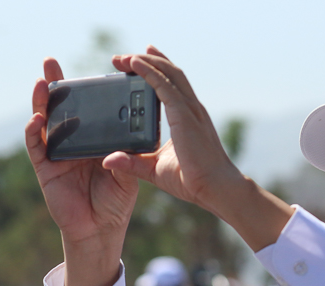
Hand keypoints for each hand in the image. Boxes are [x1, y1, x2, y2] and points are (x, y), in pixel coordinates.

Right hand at [25, 58, 138, 285]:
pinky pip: (35, 147)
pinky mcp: (44, 169)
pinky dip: (34, 132)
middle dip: (55, 84)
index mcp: (94, 139)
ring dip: (40, 102)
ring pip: (44, 121)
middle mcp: (73, 142)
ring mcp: (56, 153)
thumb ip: (125, 159)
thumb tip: (126, 142)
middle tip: (51, 63)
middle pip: (60, 108)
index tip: (87, 71)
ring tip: (42, 83)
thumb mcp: (127, 176)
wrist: (101, 230)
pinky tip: (37, 119)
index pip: (87, 108)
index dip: (84, 90)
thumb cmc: (116, 201)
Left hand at [105, 46, 293, 250]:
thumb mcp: (155, 168)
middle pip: (170, 73)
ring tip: (125, 57)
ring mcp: (189, 110)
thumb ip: (133, 162)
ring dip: (146, 61)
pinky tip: (134, 64)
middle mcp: (190, 109)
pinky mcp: (184, 115)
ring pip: (168, 74)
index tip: (138, 62)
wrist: (216, 188)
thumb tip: (109, 160)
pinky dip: (149, 72)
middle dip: (147, 61)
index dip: (157, 70)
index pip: (172, 85)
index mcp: (187, 119)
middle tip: (123, 58)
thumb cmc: (193, 181)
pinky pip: (164, 86)